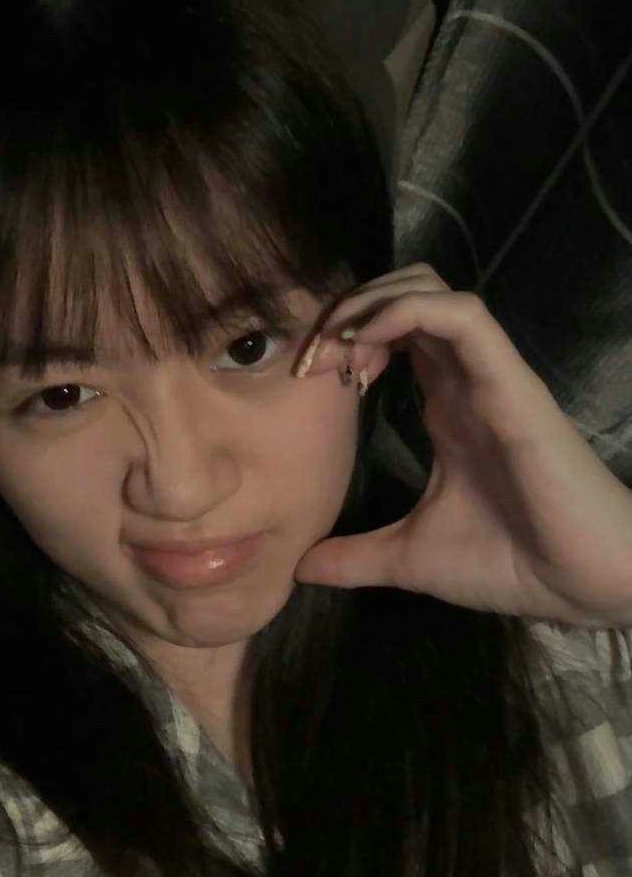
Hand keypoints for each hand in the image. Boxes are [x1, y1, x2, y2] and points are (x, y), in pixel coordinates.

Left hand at [292, 264, 631, 627]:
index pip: (391, 334)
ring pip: (430, 289)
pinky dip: (408, 311)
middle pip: (404, 294)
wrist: (576, 587)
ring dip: (372, 302)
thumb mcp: (408, 559)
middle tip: (312, 355)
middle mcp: (464, 378)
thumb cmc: (508, 563)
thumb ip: (354, 557)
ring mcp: (488, 375)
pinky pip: (462, 316)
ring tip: (338, 344)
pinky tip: (370, 339)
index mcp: (446, 406)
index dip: (342, 338)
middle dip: (348, 308)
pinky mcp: (510, 382)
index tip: (305, 377)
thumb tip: (299, 568)